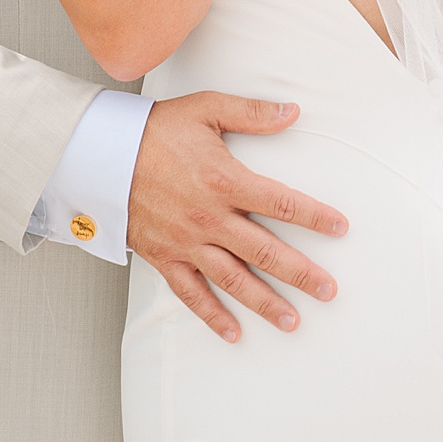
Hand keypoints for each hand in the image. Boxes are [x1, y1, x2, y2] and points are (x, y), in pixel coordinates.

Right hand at [126, 92, 348, 343]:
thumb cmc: (156, 129)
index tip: (341, 228)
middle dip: (301, 273)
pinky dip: (212, 316)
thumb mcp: (206, 108)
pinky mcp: (164, 257)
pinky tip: (233, 333)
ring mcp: (187, 242)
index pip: (280, 203)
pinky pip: (191, 293)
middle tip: (330, 291)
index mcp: (224, 180)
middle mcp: (209, 217)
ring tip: (293, 321)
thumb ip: (252, 113)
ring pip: (234, 279)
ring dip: (265, 303)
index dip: (314, 216)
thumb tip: (294, 111)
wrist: (101, 153)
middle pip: (265, 251)